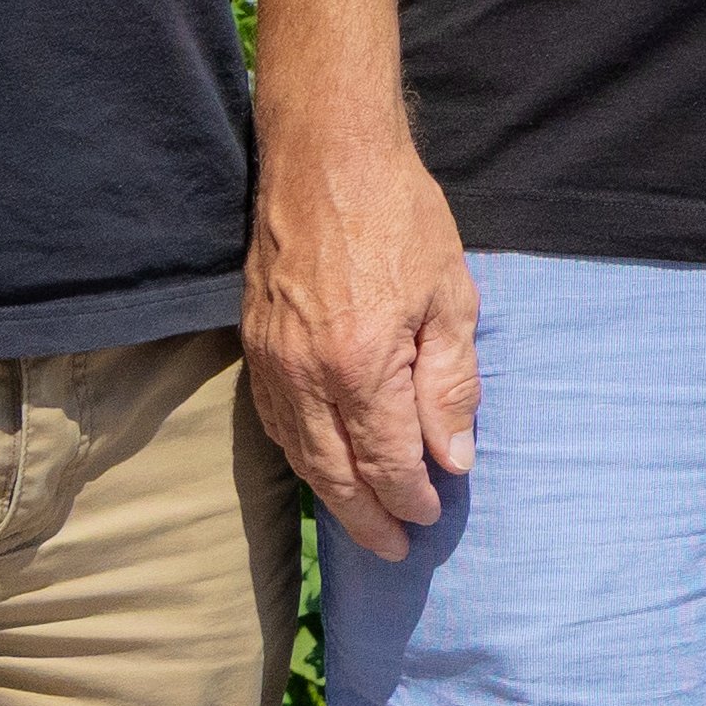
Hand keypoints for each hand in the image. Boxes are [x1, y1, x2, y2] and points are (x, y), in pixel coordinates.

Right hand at [248, 114, 480, 559]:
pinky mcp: (253, 343)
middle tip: (395, 550)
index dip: (410, 495)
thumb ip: (450, 385)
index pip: (386, 459)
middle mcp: (306, 373)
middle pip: (335, 471)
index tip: (432, 515)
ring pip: (298, 453)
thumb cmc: (400, 217)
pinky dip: (299, 456)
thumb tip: (452, 459)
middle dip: (368, 518)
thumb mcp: (450, 296)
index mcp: (362, 363)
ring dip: (330, 496)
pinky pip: (272, 422)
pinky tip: (319, 468)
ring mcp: (271, 360)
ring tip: (362, 523)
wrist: (325, 155)